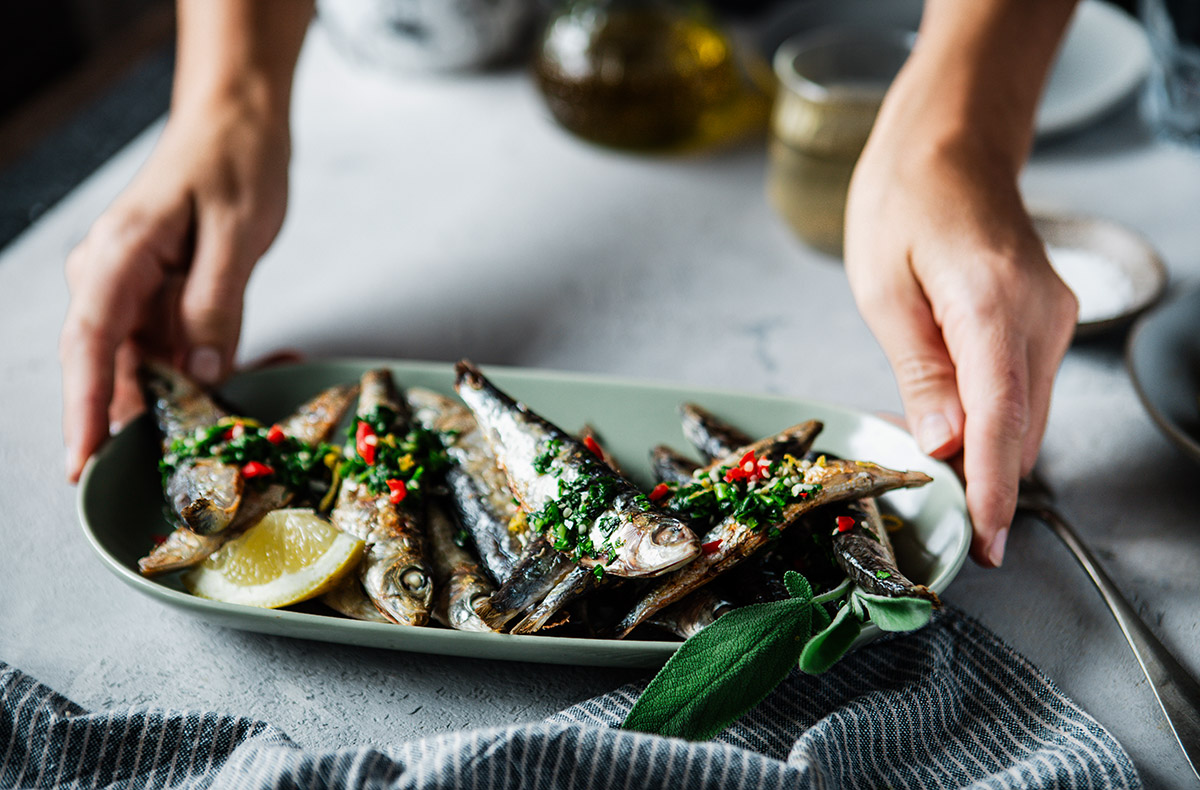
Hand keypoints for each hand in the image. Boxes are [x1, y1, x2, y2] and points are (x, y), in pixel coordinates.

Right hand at [59, 99, 289, 480]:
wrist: (237, 120)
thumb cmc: (235, 159)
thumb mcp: (238, 231)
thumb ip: (216, 302)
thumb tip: (201, 369)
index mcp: (119, 254)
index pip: (89, 342)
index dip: (84, 408)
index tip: (82, 461)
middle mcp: (113, 275)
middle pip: (110, 365)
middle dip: (138, 420)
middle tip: (171, 471)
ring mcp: (135, 287)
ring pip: (145, 364)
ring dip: (182, 398)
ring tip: (227, 424)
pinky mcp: (162, 295)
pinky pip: (173, 348)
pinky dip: (203, 370)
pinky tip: (247, 378)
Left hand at [844, 121, 1076, 567]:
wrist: (952, 144)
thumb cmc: (902, 204)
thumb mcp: (883, 290)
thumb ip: (919, 372)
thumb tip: (944, 445)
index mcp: (989, 303)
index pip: (1000, 416)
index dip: (992, 487)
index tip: (987, 542)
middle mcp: (1039, 313)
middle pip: (1019, 427)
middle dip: (980, 477)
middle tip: (932, 510)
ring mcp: (1053, 316)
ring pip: (1025, 415)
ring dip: (983, 448)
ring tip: (928, 458)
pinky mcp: (1048, 319)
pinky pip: (1023, 388)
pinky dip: (992, 416)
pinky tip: (949, 416)